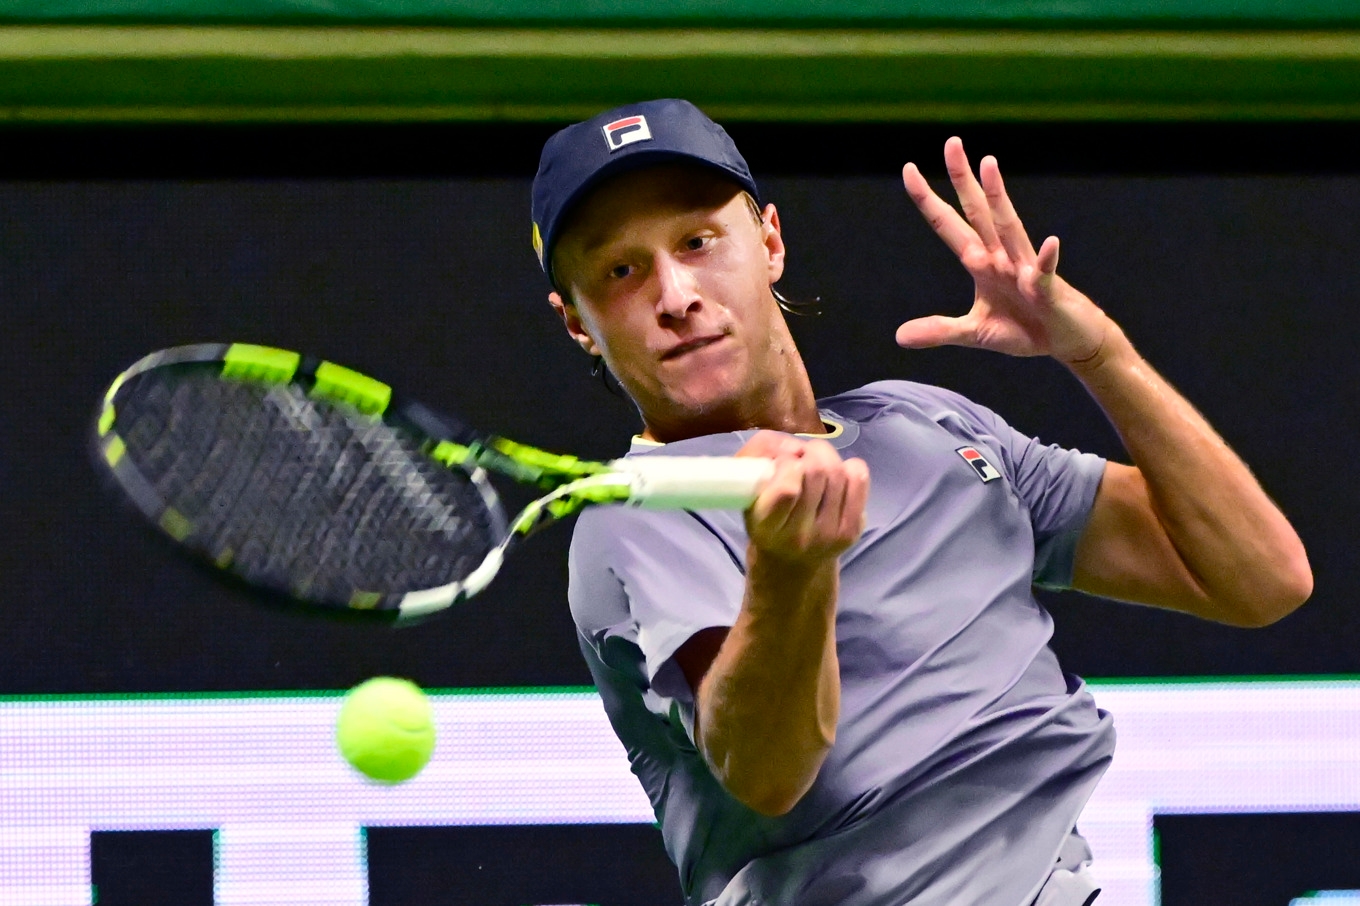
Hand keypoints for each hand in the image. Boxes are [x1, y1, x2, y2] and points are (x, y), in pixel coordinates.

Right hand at [735, 431, 869, 566]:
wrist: (790, 561)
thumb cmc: (764, 516)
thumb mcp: (747, 488)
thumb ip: (758, 455)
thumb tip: (795, 446)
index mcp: (766, 527)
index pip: (788, 489)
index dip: (787, 463)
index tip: (781, 463)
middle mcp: (798, 536)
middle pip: (816, 471)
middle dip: (808, 453)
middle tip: (800, 458)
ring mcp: (829, 535)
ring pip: (837, 470)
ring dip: (825, 457)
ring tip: (814, 465)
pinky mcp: (851, 531)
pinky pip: (858, 478)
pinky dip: (849, 467)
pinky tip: (836, 476)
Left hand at [897, 137, 1112, 366]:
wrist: (1066, 340)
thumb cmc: (1024, 329)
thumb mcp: (975, 333)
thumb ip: (940, 331)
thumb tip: (899, 336)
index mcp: (981, 263)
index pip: (949, 226)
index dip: (929, 200)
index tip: (908, 169)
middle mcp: (1001, 257)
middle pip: (977, 212)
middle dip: (963, 179)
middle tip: (951, 142)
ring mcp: (1025, 269)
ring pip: (1008, 228)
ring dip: (999, 198)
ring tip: (989, 165)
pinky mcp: (1047, 289)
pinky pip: (1045, 273)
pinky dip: (1047, 260)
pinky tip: (1050, 243)